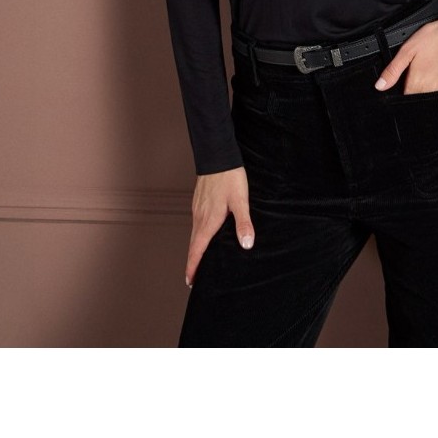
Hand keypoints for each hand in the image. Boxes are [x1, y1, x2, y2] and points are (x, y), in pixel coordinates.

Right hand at [186, 166, 252, 286]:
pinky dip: (197, 236)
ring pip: (194, 234)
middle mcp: (199, 217)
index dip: (193, 267)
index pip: (197, 250)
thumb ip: (244, 223)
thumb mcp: (240, 201)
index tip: (190, 281)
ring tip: (198, 261)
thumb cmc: (229, 177)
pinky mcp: (199, 202)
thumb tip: (246, 244)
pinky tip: (204, 236)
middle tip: (193, 278)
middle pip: (193, 245)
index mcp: (208, 221)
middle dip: (192, 262)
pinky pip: (196, 224)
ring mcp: (197, 209)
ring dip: (194, 249)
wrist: (217, 156)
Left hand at [374, 16, 437, 95]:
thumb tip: (380, 86)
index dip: (402, 85)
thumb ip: (393, 70)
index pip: (404, 95)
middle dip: (415, 82)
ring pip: (430, 90)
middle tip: (419, 64)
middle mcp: (431, 89)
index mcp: (417, 83)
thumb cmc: (435, 38)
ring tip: (430, 62)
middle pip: (417, 93)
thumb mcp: (408, 50)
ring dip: (428, 80)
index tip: (405, 74)